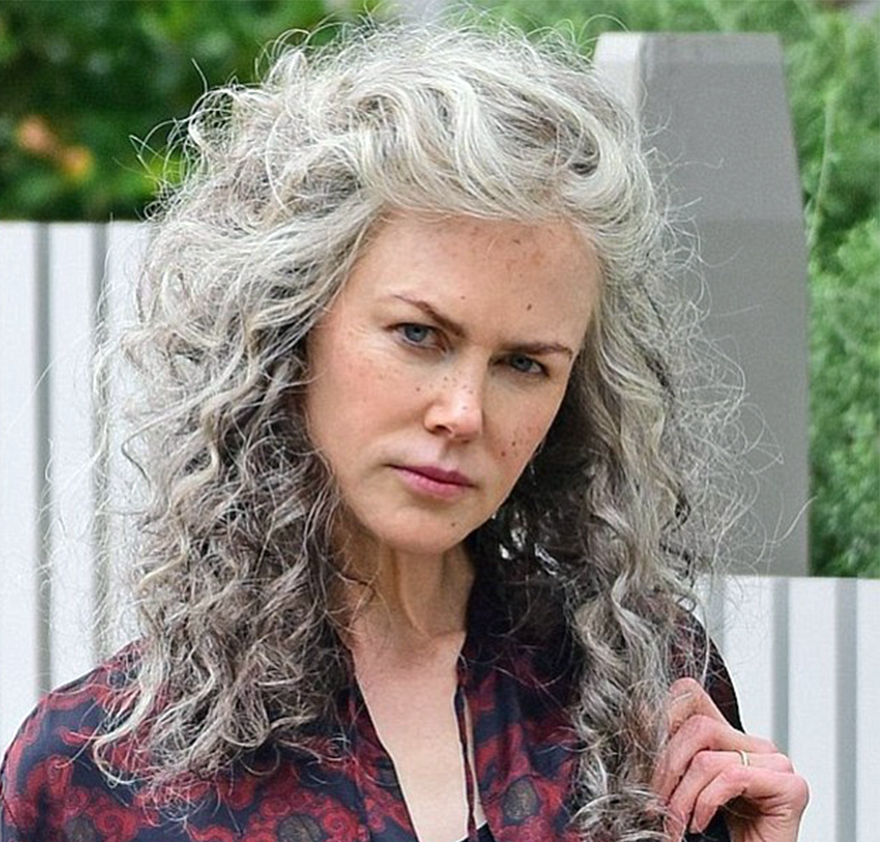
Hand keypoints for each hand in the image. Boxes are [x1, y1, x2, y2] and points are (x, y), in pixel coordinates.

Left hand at [651, 678, 808, 841]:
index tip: (644, 753)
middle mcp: (755, 744)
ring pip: (708, 758)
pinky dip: (706, 803)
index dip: (663, 714)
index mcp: (729, 738)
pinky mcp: (791, 788)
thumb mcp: (682, 784)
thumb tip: (640, 711)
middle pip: (696, 726)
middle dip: (667, 768)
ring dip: (682, 797)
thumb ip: (670, 750)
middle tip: (655, 802)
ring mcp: (777, 764)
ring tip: (675, 823)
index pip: (691, 694)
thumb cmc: (715, 835)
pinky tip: (700, 824)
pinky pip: (732, 777)